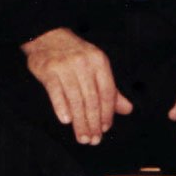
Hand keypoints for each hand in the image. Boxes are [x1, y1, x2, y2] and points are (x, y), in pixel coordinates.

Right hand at [23, 28, 130, 145]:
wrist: (47, 36)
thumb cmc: (75, 55)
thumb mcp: (96, 66)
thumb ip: (111, 89)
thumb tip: (127, 109)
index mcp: (99, 62)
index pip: (107, 92)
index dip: (107, 113)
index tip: (105, 129)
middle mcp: (84, 64)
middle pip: (92, 99)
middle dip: (93, 123)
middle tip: (93, 140)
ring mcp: (65, 67)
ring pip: (75, 99)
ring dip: (79, 122)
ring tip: (81, 137)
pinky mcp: (49, 70)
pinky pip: (56, 92)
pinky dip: (61, 107)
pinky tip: (66, 121)